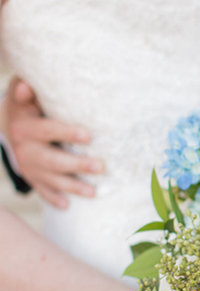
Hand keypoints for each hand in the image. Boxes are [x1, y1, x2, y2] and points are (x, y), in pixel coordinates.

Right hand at [6, 78, 103, 208]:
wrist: (7, 126)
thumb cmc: (27, 105)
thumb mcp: (24, 96)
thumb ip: (26, 91)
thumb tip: (26, 85)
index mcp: (25, 126)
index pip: (47, 130)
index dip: (66, 133)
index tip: (88, 136)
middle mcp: (24, 148)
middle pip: (51, 159)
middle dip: (76, 165)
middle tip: (100, 167)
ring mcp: (27, 165)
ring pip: (51, 179)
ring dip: (72, 186)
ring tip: (93, 193)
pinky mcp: (31, 177)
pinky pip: (42, 190)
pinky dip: (53, 198)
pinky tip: (67, 206)